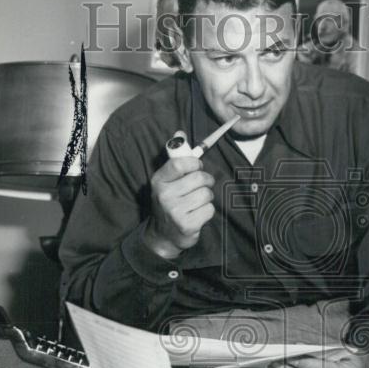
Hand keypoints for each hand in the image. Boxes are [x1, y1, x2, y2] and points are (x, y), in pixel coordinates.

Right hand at [142, 139, 215, 258]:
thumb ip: (175, 158)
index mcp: (158, 181)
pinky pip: (209, 210)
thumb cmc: (169, 202)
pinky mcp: (187, 225)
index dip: (194, 163)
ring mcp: (175, 212)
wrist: (162, 236)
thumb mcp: (166, 180)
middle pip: (199, 178)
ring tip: (197, 202)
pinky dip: (207, 211)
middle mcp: (164, 195)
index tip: (197, 167)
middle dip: (205, 181)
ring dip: (207, 197)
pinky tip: (197, 214)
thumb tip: (180, 131)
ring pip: (206, 194)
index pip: (180, 163)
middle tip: (201, 186)